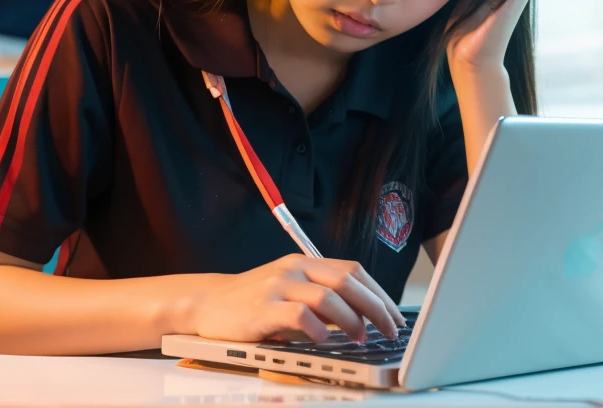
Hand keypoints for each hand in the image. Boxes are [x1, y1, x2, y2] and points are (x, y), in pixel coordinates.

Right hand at [189, 254, 405, 342]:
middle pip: (347, 281)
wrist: (208, 303)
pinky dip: (317, 329)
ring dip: (351, 320)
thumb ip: (323, 296)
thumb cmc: (255, 301)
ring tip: (361, 337)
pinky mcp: (262, 308)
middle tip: (389, 330)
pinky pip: (298, 315)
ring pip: (327, 297)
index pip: (353, 271)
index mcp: (305, 262)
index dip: (379, 293)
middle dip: (375, 307)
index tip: (395, 316)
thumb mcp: (292, 290)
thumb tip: (365, 316)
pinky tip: (323, 340)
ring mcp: (277, 286)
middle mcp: (294, 269)